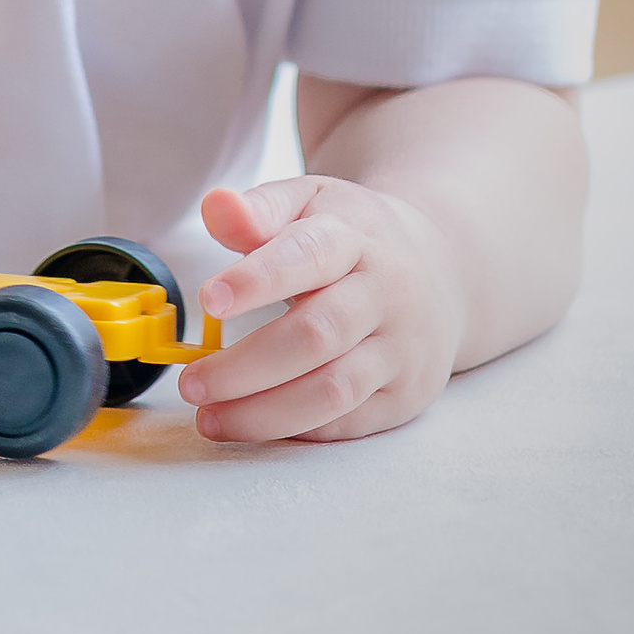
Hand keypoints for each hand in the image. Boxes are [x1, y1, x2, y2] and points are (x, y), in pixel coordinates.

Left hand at [182, 173, 468, 443]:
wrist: (442, 271)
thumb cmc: (356, 236)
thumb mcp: (312, 203)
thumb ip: (260, 209)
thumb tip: (215, 206)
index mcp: (356, 238)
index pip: (308, 254)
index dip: (259, 278)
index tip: (209, 298)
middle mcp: (385, 295)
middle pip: (317, 335)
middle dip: (247, 366)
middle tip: (190, 383)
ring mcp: (400, 350)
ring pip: (334, 391)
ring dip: (265, 413)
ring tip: (210, 418)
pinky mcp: (405, 395)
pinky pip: (349, 424)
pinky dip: (297, 430)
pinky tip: (254, 426)